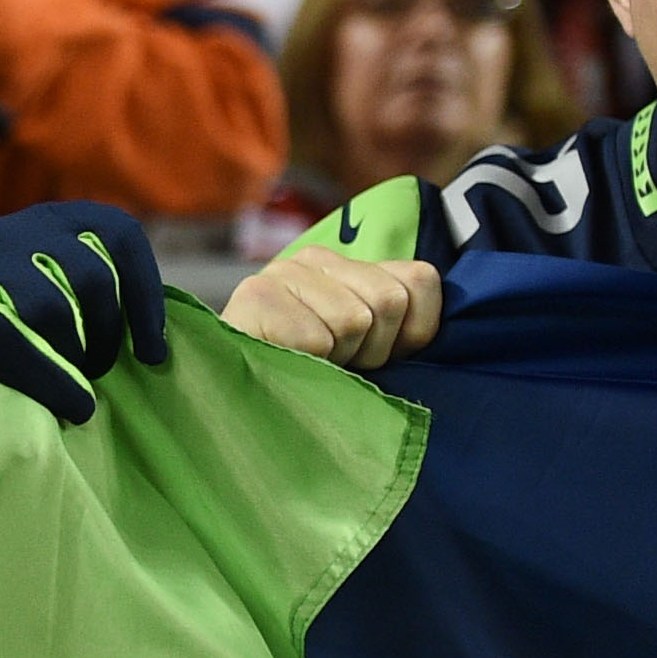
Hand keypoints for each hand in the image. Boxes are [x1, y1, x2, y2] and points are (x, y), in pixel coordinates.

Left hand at [0, 200, 165, 422]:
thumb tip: (34, 418)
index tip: (76, 410)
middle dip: (74, 356)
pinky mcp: (81, 212)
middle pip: (47, 305)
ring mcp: (36, 221)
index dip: (41, 378)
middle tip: (85, 382)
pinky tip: (148, 342)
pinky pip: (126, 245)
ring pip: (91, 275)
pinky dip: (145, 297)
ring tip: (101, 363)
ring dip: (107, 331)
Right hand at [221, 246, 443, 368]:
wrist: (227, 398)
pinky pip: (316, 339)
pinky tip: (283, 365)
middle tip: (337, 366)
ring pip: (354, 320)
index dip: (411, 334)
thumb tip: (429, 310)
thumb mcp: (363, 350)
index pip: (420, 280)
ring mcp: (283, 272)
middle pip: (390, 300)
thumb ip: (396, 324)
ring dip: (337, 360)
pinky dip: (307, 366)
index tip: (376, 358)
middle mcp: (316, 258)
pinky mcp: (256, 294)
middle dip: (373, 350)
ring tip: (308, 366)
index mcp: (350, 265)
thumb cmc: (305, 380)